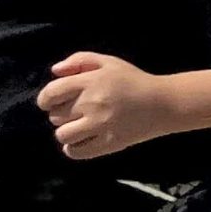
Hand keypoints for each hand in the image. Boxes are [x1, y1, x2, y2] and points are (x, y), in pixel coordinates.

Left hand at [36, 53, 174, 159]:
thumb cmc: (133, 81)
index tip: (50, 103)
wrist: (164, 103)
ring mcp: (101, 125)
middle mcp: (93, 103)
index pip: (51, 93)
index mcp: (92, 81)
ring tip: (81, 127)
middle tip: (77, 112)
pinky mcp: (109, 143)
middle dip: (61, 114)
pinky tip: (83, 140)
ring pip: (62, 135)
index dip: (45, 99)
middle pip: (55, 116)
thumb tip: (54, 71)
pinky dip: (73, 148)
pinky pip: (75, 151)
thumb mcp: (109, 63)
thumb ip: (80, 60)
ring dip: (67, 131)